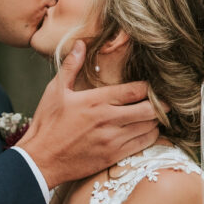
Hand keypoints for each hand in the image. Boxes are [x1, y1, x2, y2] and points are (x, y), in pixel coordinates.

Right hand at [16, 41, 161, 187]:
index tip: (152, 86)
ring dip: (155, 121)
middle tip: (163, 101)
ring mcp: (112, 140)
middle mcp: (108, 120)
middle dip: (160, 105)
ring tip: (153, 116)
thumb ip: (71, 66)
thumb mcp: (55, 91)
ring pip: (149, 128)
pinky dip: (149, 137)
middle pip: (149, 110)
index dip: (149, 87)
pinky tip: (145, 131)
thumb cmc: (47, 124)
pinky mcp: (113, 156)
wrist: (40, 160)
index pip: (134, 91)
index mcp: (96, 101)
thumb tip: (80, 43)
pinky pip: (142, 145)